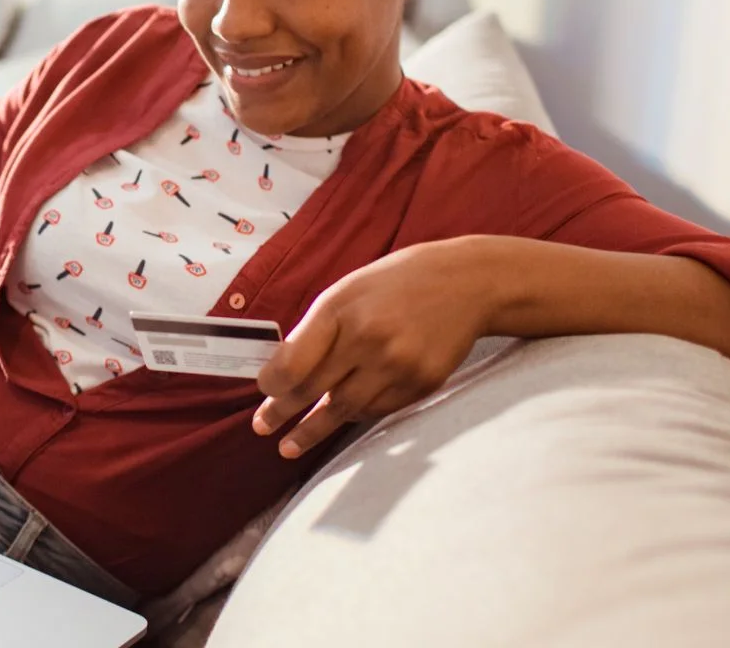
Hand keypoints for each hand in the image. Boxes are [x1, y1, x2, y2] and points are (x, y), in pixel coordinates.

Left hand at [253, 237, 498, 457]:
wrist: (467, 283)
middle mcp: (369, 340)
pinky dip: (356, 415)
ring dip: (315, 429)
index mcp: (342, 310)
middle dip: (283, 414)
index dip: (273, 386)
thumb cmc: (396, 284)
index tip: (263, 393)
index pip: (295, 363)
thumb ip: (317, 329)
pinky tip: (341, 418)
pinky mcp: (422, 384)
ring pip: (346, 410)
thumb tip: (282, 371)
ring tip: (291, 445)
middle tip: (262, 428)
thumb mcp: (347, 291)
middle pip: (314, 391)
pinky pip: (378, 410)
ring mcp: (399, 366)